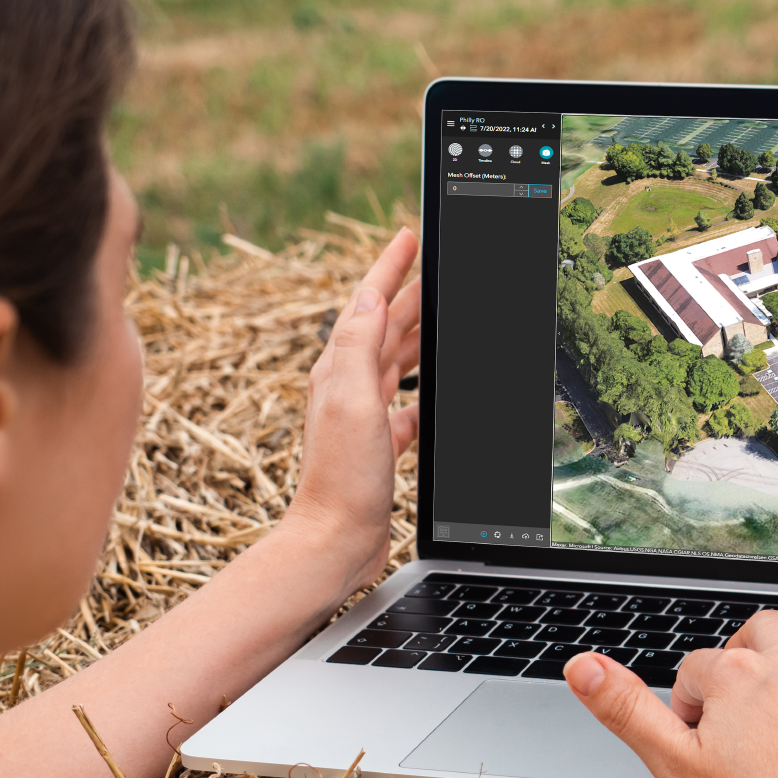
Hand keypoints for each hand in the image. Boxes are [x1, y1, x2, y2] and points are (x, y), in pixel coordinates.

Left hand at [283, 229, 421, 593]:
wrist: (336, 539)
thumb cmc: (341, 477)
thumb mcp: (351, 400)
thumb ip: (359, 346)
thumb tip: (368, 296)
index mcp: (340, 370)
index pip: (369, 305)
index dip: (389, 268)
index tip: (408, 238)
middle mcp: (348, 389)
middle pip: (387, 328)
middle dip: (411, 294)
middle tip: (435, 268)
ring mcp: (364, 417)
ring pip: (399, 363)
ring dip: (419, 336)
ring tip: (442, 316)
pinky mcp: (381, 446)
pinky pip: (409, 406)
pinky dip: (426, 391)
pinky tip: (439, 392)